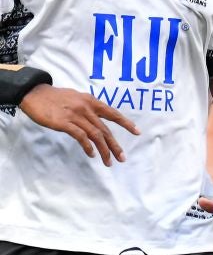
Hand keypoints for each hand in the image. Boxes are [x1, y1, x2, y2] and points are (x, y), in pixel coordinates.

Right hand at [19, 85, 137, 165]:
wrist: (34, 93)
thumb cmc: (55, 97)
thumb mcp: (76, 97)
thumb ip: (88, 107)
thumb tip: (97, 119)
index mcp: (91, 101)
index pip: (113, 113)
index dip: (126, 123)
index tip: (137, 132)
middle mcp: (86, 108)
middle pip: (105, 129)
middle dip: (115, 145)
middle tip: (122, 158)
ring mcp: (75, 115)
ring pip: (95, 135)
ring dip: (104, 150)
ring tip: (108, 161)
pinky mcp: (64, 123)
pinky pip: (80, 136)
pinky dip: (88, 146)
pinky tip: (91, 154)